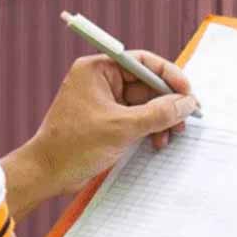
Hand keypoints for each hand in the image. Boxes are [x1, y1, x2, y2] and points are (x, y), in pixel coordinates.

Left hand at [3, 52, 198, 219]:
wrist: (48, 173)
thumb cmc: (74, 145)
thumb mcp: (122, 127)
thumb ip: (158, 113)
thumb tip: (187, 103)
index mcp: (98, 70)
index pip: (142, 62)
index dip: (168, 75)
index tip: (187, 92)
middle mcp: (101, 81)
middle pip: (146, 84)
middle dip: (168, 102)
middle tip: (186, 118)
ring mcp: (105, 102)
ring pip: (145, 104)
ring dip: (161, 119)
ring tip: (172, 135)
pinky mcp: (107, 122)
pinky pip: (137, 118)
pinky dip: (150, 129)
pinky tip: (157, 142)